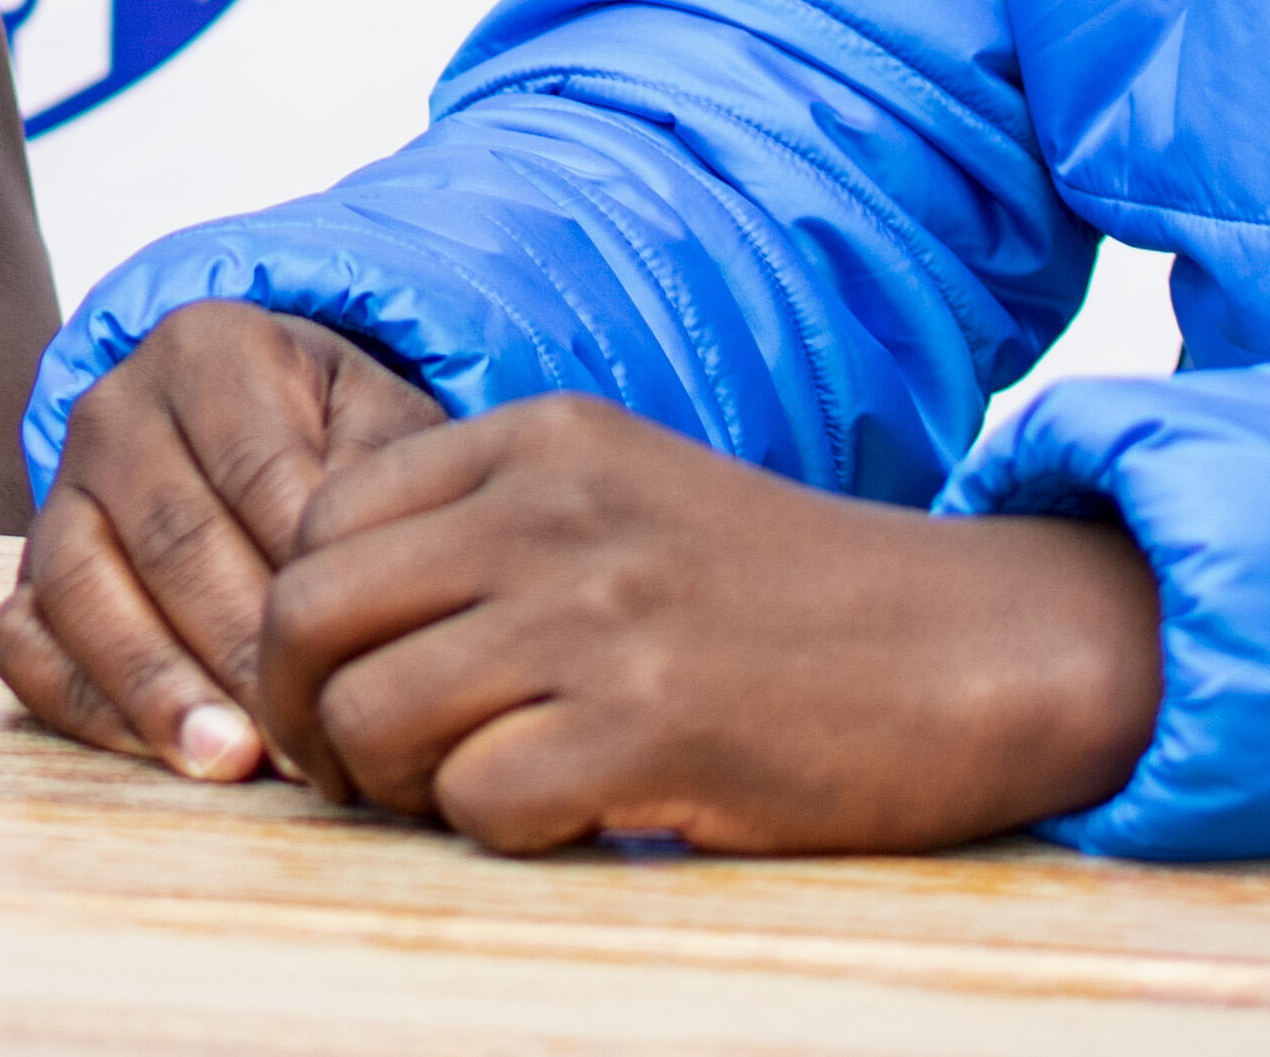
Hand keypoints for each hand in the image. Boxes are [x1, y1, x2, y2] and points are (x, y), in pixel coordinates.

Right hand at [0, 301, 450, 780]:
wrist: (257, 425)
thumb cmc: (337, 437)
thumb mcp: (385, 422)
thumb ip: (387, 481)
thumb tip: (368, 580)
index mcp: (210, 347)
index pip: (258, 471)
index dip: (305, 577)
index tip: (359, 661)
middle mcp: (115, 408)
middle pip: (172, 539)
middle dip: (242, 651)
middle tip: (306, 738)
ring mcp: (57, 489)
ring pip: (82, 590)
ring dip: (158, 688)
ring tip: (230, 762)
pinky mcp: (24, 570)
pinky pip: (24, 643)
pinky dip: (86, 706)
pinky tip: (166, 755)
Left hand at [248, 392, 1158, 853]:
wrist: (966, 649)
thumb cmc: (781, 597)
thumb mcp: (623, 498)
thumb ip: (484, 530)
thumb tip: (322, 632)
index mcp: (539, 438)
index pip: (320, 520)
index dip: (303, 624)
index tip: (344, 689)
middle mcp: (551, 510)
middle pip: (307, 616)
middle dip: (303, 714)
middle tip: (354, 772)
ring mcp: (598, 616)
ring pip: (371, 717)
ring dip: (394, 786)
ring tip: (467, 792)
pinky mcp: (648, 729)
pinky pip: (475, 804)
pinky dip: (495, 830)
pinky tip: (563, 814)